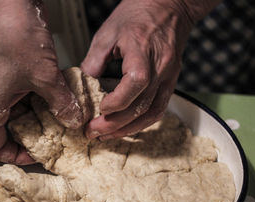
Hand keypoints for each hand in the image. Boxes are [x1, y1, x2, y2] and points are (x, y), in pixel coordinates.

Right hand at [0, 0, 83, 163]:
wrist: (11, 4)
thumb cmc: (17, 37)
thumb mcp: (45, 76)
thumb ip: (61, 103)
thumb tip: (74, 122)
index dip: (13, 156)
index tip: (36, 156)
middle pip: (6, 131)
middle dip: (31, 137)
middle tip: (55, 139)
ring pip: (17, 114)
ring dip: (38, 118)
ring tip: (61, 120)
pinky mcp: (8, 73)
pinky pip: (22, 97)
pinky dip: (39, 102)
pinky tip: (57, 99)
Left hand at [82, 0, 218, 139]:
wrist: (169, 6)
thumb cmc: (137, 14)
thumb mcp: (107, 33)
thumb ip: (94, 61)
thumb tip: (83, 86)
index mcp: (143, 52)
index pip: (135, 84)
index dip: (115, 102)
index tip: (98, 110)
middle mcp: (160, 68)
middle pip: (141, 106)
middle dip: (114, 124)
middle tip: (93, 132)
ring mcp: (169, 77)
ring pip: (152, 113)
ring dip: (128, 129)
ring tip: (107, 136)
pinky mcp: (171, 82)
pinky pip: (159, 108)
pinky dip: (142, 122)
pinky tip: (127, 127)